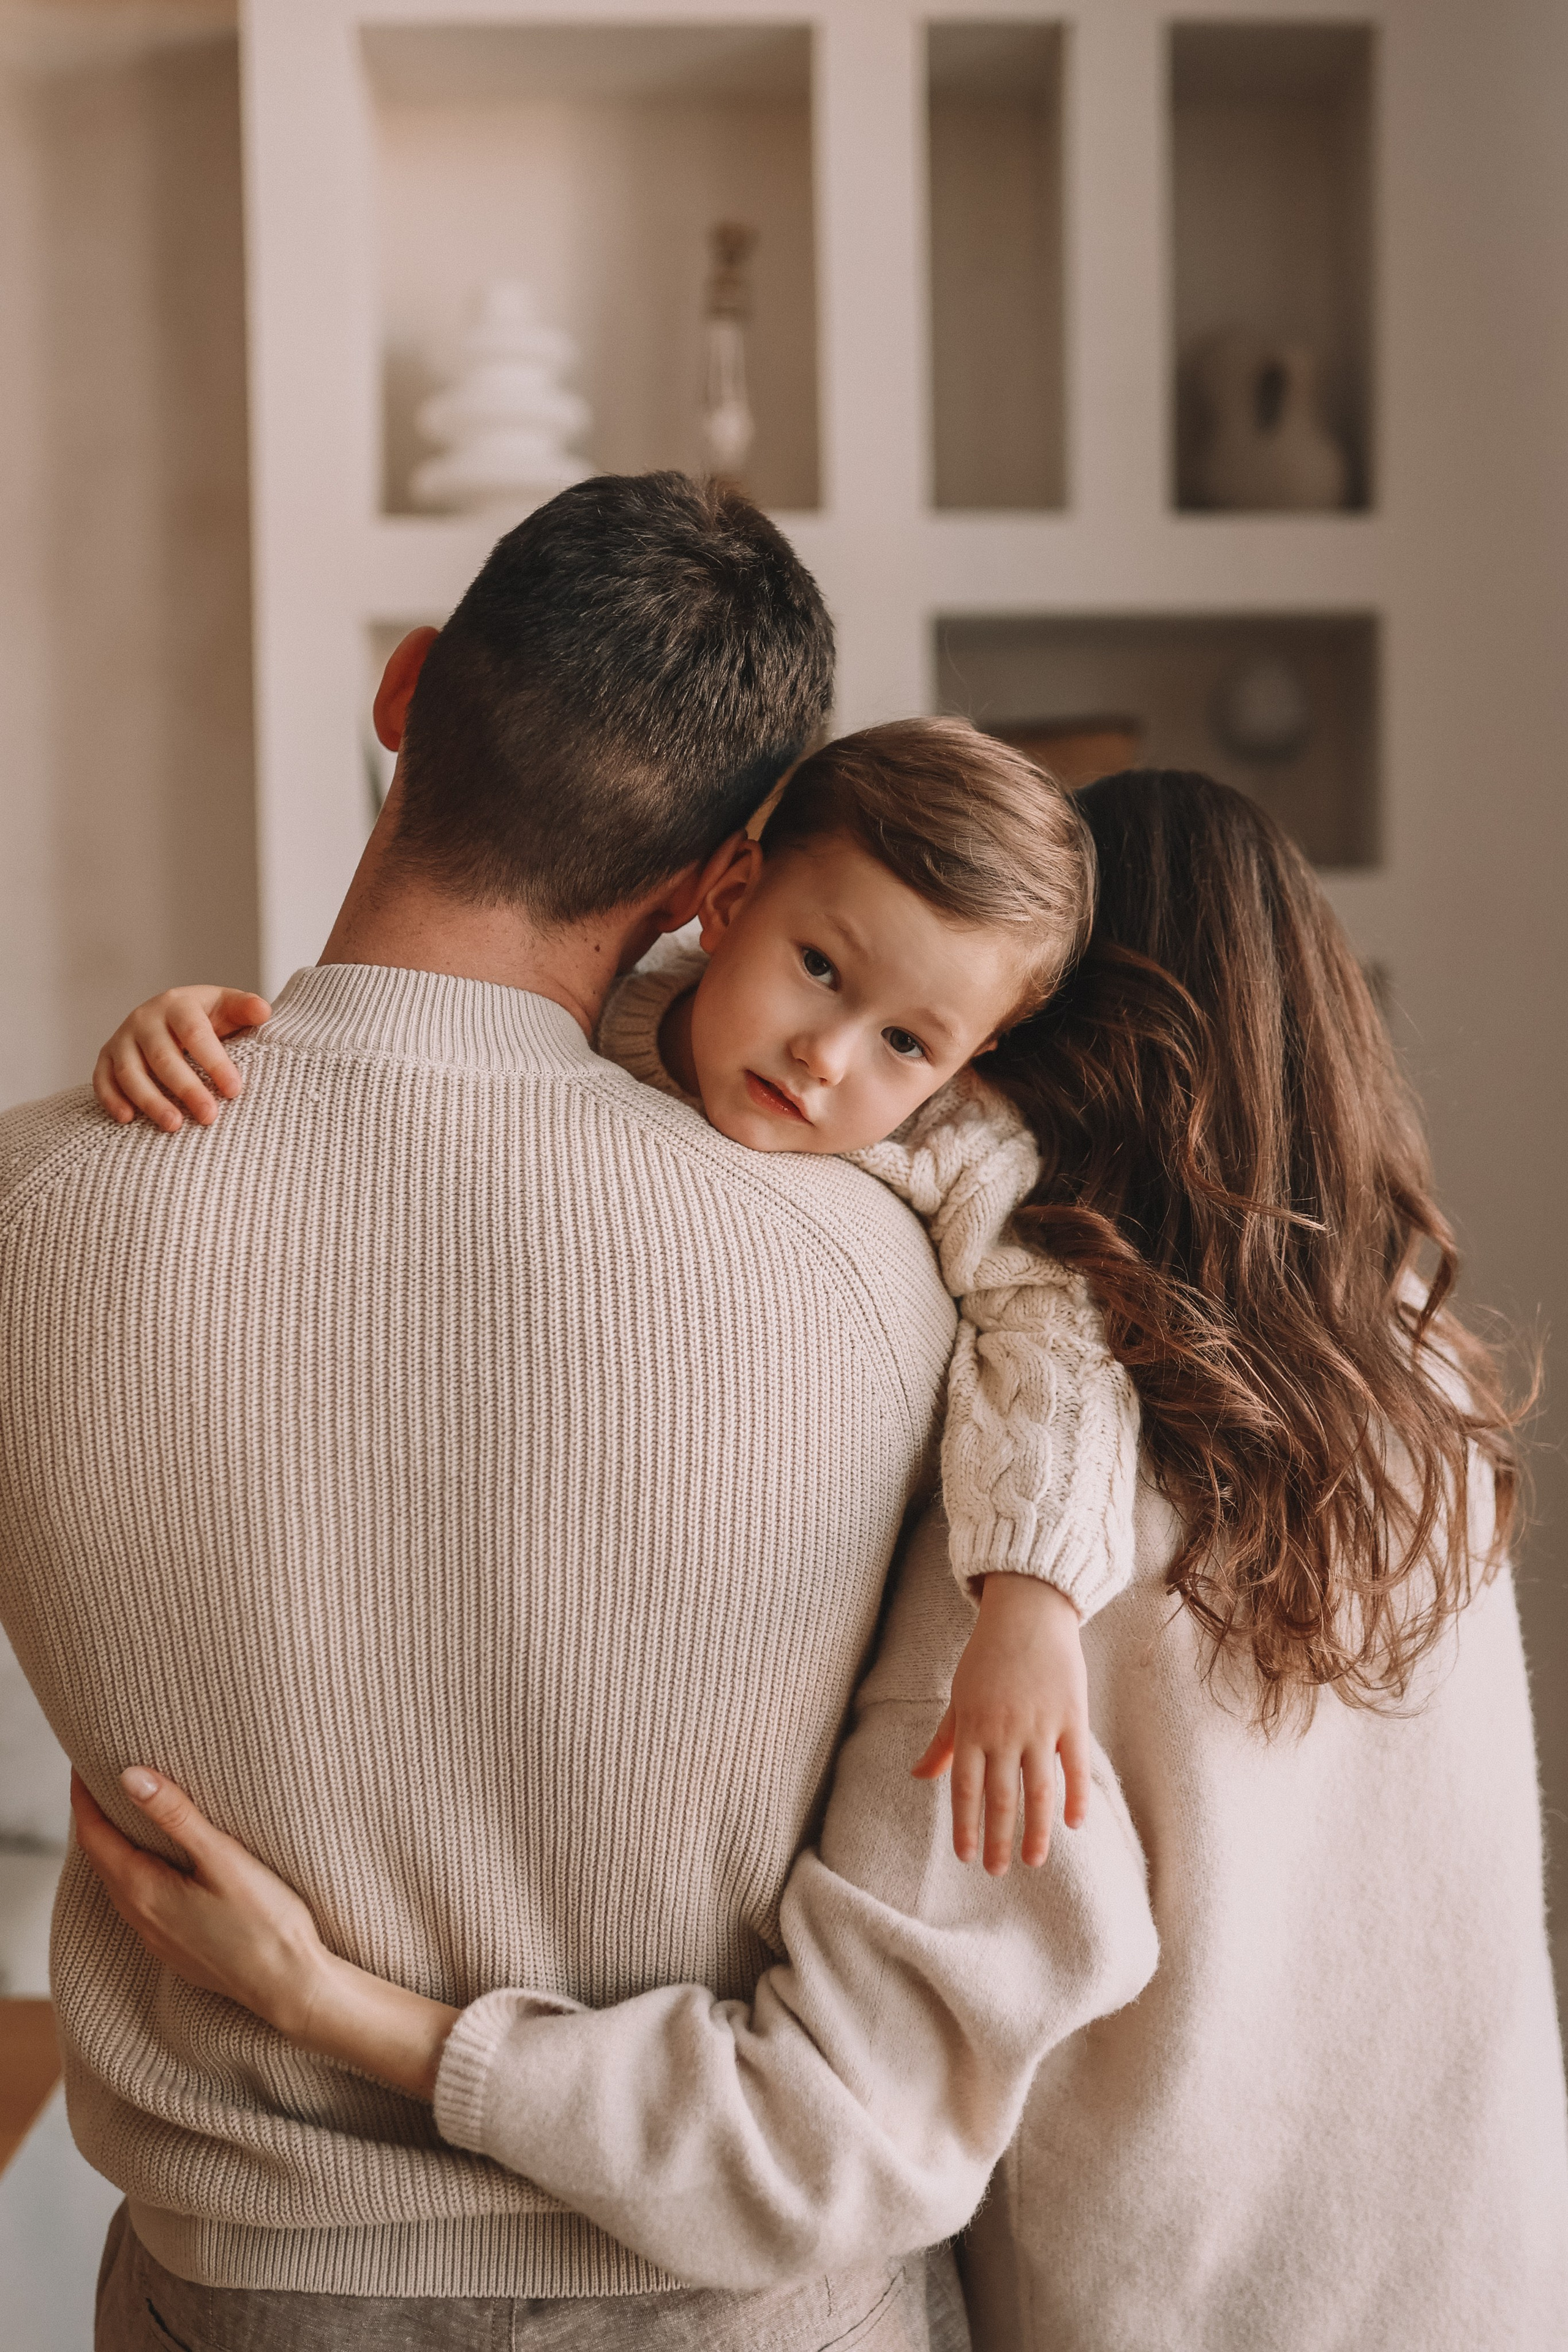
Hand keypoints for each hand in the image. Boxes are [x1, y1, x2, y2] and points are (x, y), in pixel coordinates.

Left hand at [71, 1767, 329, 2036]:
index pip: (94, 1836)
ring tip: (124, 1813)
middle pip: (101, 1859)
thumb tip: (130, 1776)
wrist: (289, 1987)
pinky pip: (137, 1902)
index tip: (80, 1764)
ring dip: (114, 1847)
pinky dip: (133, 1872)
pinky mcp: (174, 1949)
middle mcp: (140, 1917)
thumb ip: (176, 1816)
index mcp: (144, 1891)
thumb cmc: (265, 1923)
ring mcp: (156, 1938)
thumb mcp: (223, 1858)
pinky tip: (156, 1863)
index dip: (83, 1798)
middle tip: (99, 1779)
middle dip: (95, 1818)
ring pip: (118, 1883)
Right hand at [93, 986, 271, 1131]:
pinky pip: (102, 1078)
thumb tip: (263, 1011)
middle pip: (163, 1057)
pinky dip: (111, 1099)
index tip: (234, 1090)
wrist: (169, 1015)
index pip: (195, 1034)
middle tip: (209, 1117)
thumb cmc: (205, 1017)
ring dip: (150, 1100)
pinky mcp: (106, 1055)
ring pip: (130, 1071)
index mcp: (178, 1004)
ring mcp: (122, 1037)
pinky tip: (127, 1120)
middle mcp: (145, 1018)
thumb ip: (245, 1009)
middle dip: (186, 1089)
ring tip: (174, 1125)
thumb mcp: (227, 1007)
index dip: (214, 1062)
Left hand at [911, 1576, 1091, 1874]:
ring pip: (1038, 1789)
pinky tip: (1075, 1825)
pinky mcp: (1071, 1716)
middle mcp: (1004, 1730)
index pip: (965, 1788)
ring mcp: (1040, 1725)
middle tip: (998, 1872)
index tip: (966, 1857)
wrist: (1028, 1611)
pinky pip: (1076, 1765)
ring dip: (1035, 1829)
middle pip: (1000, 1796)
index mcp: (972, 1726)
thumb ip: (944, 1740)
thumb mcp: (960, 1696)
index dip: (965, 1825)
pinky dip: (1076, 1795)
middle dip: (998, 1838)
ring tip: (1034, 1860)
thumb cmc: (987, 1656)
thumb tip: (918, 1775)